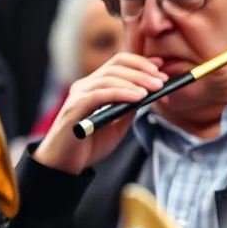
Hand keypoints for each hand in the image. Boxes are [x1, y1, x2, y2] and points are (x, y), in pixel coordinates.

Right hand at [33, 53, 167, 173]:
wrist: (64, 165)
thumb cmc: (88, 145)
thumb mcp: (117, 125)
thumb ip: (128, 109)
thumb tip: (149, 95)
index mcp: (95, 86)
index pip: (118, 63)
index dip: (140, 62)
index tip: (161, 66)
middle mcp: (85, 85)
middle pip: (116, 65)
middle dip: (143, 71)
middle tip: (162, 81)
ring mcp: (79, 94)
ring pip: (110, 77)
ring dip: (136, 81)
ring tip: (155, 88)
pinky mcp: (75, 107)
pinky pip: (101, 94)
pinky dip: (122, 93)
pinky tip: (138, 98)